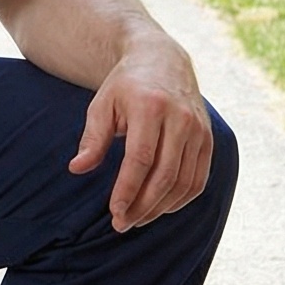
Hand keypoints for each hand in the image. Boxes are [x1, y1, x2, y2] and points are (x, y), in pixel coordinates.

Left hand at [70, 35, 214, 231]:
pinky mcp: (208, 139)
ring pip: (184, 182)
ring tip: (137, 219)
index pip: (141, 159)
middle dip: (143, 206)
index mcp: (150, 106)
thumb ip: (92, 138)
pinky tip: (160, 207)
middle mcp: (180, 118)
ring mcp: (199, 130)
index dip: (128, 190)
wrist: (162, 60)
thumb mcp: (102, 104)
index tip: (114, 212)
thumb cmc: (126, 86)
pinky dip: (180, 199)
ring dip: (161, 208)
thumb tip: (76, 169)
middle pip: (164, 175)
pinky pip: (198, 179)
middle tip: (122, 224)